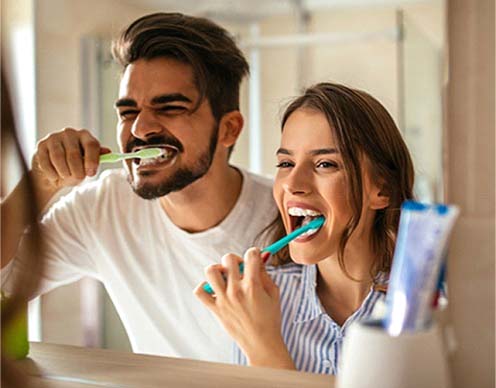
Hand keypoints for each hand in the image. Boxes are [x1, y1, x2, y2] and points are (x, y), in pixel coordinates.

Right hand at [31, 128, 110, 193]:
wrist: (53, 172)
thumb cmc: (74, 167)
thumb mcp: (88, 163)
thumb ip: (97, 159)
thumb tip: (108, 152)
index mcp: (85, 136)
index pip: (92, 145)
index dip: (92, 160)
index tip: (90, 173)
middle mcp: (70, 133)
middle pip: (74, 154)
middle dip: (76, 171)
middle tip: (78, 178)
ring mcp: (54, 138)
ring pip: (59, 158)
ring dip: (63, 172)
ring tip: (66, 177)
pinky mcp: (41, 145)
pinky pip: (46, 162)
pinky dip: (51, 173)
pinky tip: (55, 177)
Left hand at [194, 248, 294, 368]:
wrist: (261, 343)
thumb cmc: (270, 319)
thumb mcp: (273, 292)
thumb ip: (265, 273)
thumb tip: (260, 256)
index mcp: (253, 285)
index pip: (250, 255)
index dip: (254, 252)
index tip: (254, 256)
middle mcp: (236, 290)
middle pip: (228, 259)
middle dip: (236, 259)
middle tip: (240, 268)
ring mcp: (223, 300)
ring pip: (211, 271)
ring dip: (218, 269)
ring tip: (225, 276)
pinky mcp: (215, 309)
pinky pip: (200, 291)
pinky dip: (204, 286)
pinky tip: (214, 289)